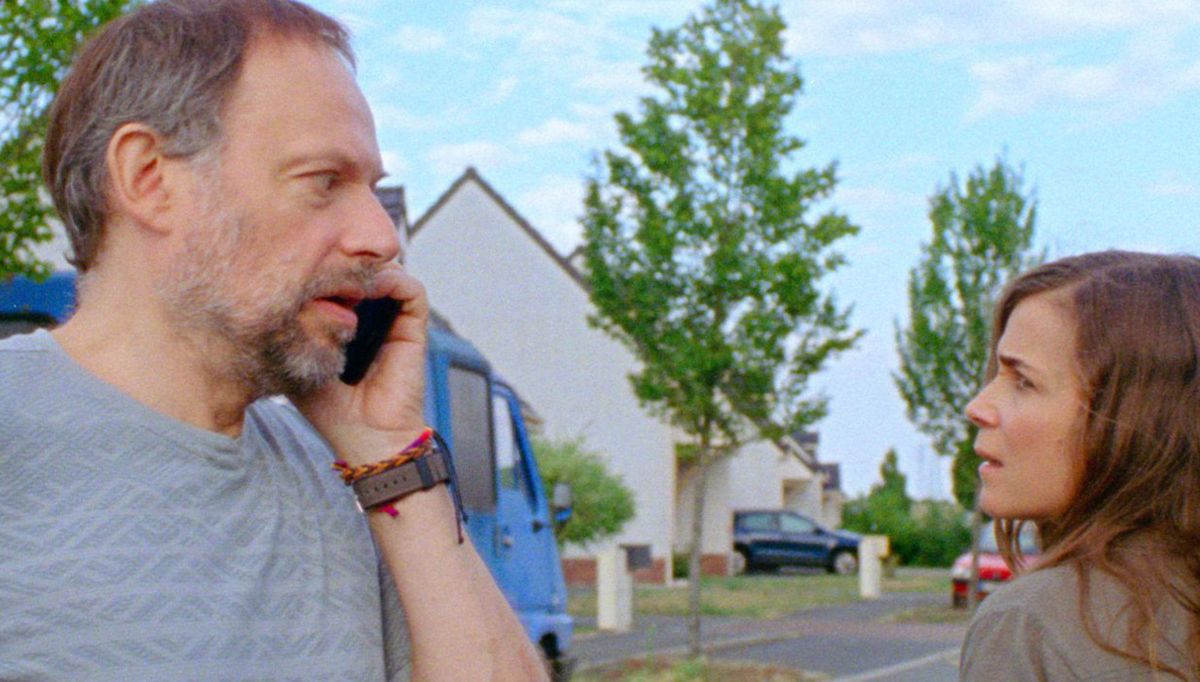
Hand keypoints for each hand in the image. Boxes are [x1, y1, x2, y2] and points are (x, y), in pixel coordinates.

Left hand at [293, 264, 428, 464]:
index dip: (323, 267)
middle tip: (320, 262)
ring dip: (366, 268)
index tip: (301, 267)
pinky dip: (392, 280)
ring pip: (386, 272)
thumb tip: (266, 296)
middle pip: (362, 270)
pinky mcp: (414, 328)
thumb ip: (288, 330)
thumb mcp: (296, 360)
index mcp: (346, 322)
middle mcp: (373, 316)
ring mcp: (395, 319)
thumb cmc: (331, 409)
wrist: (366, 437)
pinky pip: (411, 289)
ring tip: (342, 274)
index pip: (339, 278)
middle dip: (343, 261)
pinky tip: (367, 288)